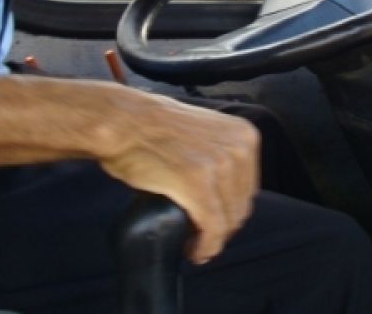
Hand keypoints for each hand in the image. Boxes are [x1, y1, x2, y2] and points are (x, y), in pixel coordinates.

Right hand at [97, 88, 260, 263]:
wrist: (123, 120)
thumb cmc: (153, 126)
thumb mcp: (204, 132)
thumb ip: (222, 154)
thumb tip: (226, 190)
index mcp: (244, 134)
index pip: (248, 188)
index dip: (230, 210)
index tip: (214, 221)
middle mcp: (238, 148)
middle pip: (240, 206)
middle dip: (222, 227)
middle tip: (201, 236)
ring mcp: (220, 165)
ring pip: (228, 221)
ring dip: (212, 240)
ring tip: (194, 244)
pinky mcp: (198, 184)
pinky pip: (212, 228)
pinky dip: (205, 246)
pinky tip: (193, 250)